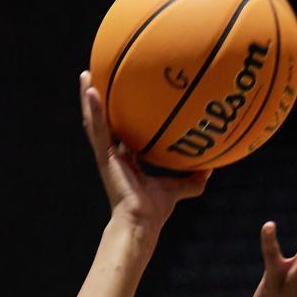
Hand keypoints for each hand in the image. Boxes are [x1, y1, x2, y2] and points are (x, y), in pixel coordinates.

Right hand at [80, 72, 208, 234]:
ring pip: (94, 121)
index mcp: (127, 161)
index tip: (124, 98)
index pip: (122, 134)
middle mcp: (114, 155)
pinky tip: (91, 89)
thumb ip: (192, 180)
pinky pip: (97, 128)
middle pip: (104, 122)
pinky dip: (93, 109)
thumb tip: (210, 169)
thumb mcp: (177, 190)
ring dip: (88, 98)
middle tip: (97, 78)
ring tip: (85, 74)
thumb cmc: (154, 211)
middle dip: (100, 102)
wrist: (141, 222)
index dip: (122, 117)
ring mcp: (107, 155)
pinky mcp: (104, 157)